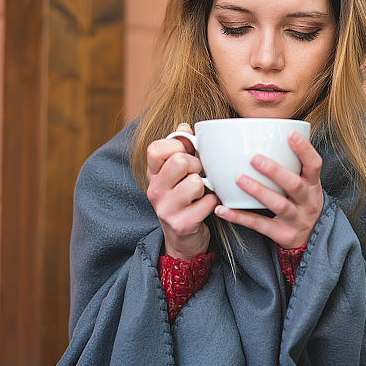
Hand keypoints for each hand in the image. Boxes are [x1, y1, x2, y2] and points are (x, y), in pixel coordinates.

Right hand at [146, 123, 217, 258]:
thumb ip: (181, 148)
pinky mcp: (181, 224)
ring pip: (195, 182)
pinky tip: (206, 207)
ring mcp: (166, 209)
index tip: (186, 154)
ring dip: (205, 187)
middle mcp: (155, 190)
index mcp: (152, 174)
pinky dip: (213, 203)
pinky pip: (207, 202)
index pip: (156, 148)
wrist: (183, 239)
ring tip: (200, 194)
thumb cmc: (184, 199)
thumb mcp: (177, 174)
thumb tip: (185, 126)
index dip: (178, 146)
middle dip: (196, 165)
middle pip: (179, 161)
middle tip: (197, 176)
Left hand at [214, 131, 322, 249]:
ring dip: (258, 191)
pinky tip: (223, 209)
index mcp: (313, 185)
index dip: (304, 149)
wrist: (311, 239)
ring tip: (239, 179)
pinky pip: (259, 225)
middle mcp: (308, 202)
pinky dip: (240, 217)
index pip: (314, 165)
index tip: (290, 134)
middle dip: (275, 171)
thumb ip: (292, 166)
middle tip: (254, 158)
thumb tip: (269, 136)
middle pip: (295, 185)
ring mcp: (296, 220)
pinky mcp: (283, 235)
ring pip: (279, 204)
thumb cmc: (302, 204)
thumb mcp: (306, 185)